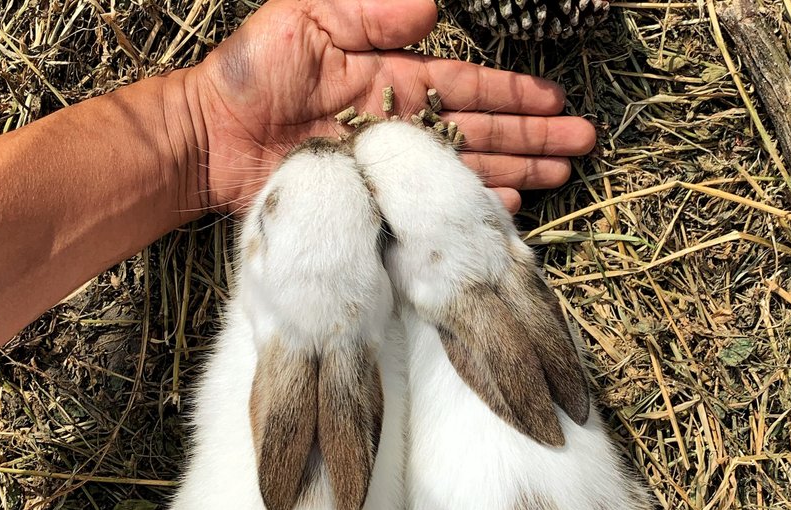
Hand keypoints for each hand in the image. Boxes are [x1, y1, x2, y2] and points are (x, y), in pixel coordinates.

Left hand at [185, 0, 596, 213]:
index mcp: (391, 80)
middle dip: (533, 136)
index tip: (557, 103)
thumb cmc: (249, 74)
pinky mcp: (370, 201)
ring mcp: (386, 168)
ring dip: (515, 171)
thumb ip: (366, 11)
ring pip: (465, 169)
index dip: (514, 94)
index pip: (468, 87)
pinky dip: (466, 205)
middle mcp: (399, 125)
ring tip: (562, 175)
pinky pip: (426, 207)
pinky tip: (506, 208)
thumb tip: (431, 9)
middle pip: (481, 130)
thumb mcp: (305, 20)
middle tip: (583, 144)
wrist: (208, 136)